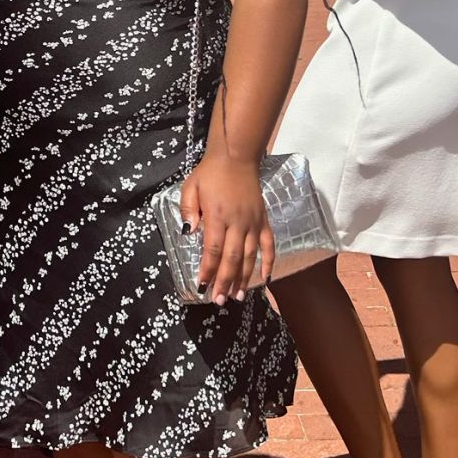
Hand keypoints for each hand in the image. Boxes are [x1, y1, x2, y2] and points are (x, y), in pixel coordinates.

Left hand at [178, 153, 273, 305]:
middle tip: (219, 300)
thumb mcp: (190, 186)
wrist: (236, 157)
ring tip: (236, 296)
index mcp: (217, 216)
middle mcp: (237, 222)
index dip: (208, 270)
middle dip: (224, 281)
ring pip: (250, 256)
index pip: (212, 249)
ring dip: (243, 277)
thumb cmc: (209, 172)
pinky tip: (266, 279)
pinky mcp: (263, 220)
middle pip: (231, 258)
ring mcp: (252, 222)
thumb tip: (188, 232)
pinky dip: (269, 263)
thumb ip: (187, 210)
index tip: (202, 286)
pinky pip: (269, 245)